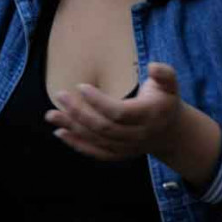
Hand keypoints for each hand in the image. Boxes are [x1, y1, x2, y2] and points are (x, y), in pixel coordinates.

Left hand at [44, 63, 183, 161]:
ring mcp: (128, 148)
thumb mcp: (170, 84)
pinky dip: (77, 144)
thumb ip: (164, 74)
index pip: (119, 112)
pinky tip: (60, 133)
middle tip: (60, 95)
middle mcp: (138, 135)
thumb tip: (153, 66)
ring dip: (72, 128)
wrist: (171, 132)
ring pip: (96, 140)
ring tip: (51, 114)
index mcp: (149, 116)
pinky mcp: (119, 154)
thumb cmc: (165, 100)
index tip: (80, 86)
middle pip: (104, 128)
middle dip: (79, 112)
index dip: (98, 102)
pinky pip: (96, 152)